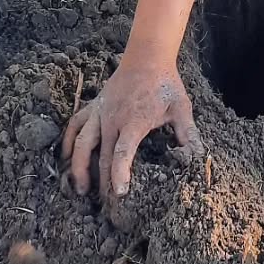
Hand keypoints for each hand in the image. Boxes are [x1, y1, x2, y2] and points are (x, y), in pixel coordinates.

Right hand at [61, 58, 201, 198]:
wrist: (147, 57)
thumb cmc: (165, 84)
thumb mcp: (181, 109)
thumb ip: (187, 134)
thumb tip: (197, 157)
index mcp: (134, 121)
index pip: (122, 153)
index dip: (119, 174)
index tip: (120, 194)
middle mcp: (112, 118)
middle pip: (100, 155)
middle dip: (101, 182)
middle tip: (105, 205)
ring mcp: (100, 112)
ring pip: (82, 143)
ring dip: (78, 167)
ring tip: (80, 189)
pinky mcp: (94, 106)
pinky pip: (75, 125)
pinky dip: (68, 141)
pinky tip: (66, 158)